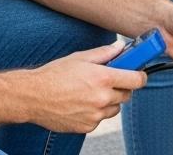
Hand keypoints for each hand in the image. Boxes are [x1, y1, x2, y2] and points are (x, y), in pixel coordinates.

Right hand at [20, 42, 146, 132]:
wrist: (33, 97)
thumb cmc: (54, 75)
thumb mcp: (80, 58)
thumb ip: (104, 53)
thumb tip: (120, 47)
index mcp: (103, 78)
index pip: (136, 80)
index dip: (140, 76)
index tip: (138, 74)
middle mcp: (102, 98)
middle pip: (127, 95)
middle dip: (121, 88)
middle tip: (108, 81)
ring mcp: (95, 114)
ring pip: (114, 109)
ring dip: (109, 102)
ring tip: (91, 93)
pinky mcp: (87, 126)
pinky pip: (100, 119)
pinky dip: (95, 113)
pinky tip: (81, 104)